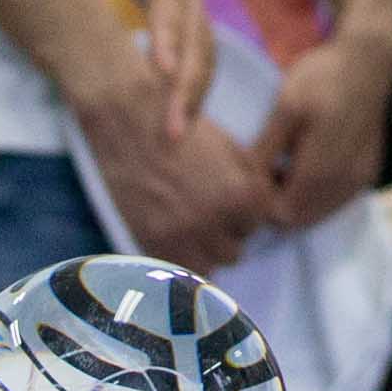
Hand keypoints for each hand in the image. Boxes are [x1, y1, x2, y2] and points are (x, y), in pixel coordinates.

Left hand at [32, 0, 209, 136]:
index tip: (163, 72)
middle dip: (187, 83)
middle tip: (170, 132)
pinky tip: (177, 118)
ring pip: (203, 47)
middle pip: (195, 32)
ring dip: (194, 92)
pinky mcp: (179, 3)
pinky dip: (192, 83)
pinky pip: (196, 48)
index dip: (167, 32)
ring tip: (173, 137)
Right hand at [76, 72, 279, 273]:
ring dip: (204, 249)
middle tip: (204, 211)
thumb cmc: (177, 123)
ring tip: (188, 224)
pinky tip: (171, 234)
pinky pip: (180, 269)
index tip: (227, 198)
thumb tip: (269, 198)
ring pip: (209, 264)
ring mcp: (183, 236)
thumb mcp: (227, 145)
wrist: (122, 121)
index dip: (244, 209)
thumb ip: (251, 178)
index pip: (259, 221)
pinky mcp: (153, 243)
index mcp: (240, 193)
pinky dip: (179, 257)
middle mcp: (215, 219)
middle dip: (225, 232)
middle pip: (236, 247)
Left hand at [254, 19, 391, 231]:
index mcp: (321, 170)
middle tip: (263, 172)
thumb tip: (244, 183)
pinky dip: (316, 195)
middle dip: (277, 205)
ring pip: (318, 214)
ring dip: (297, 201)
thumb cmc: (322, 78)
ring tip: (282, 167)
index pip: (282, 216)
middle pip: (300, 221)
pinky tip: (305, 165)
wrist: (368, 60)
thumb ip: (266, 150)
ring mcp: (359, 180)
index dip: (261, 203)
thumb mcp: (285, 107)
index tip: (249, 176)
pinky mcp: (367, 173)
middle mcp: (345, 183)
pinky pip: (335, 201)